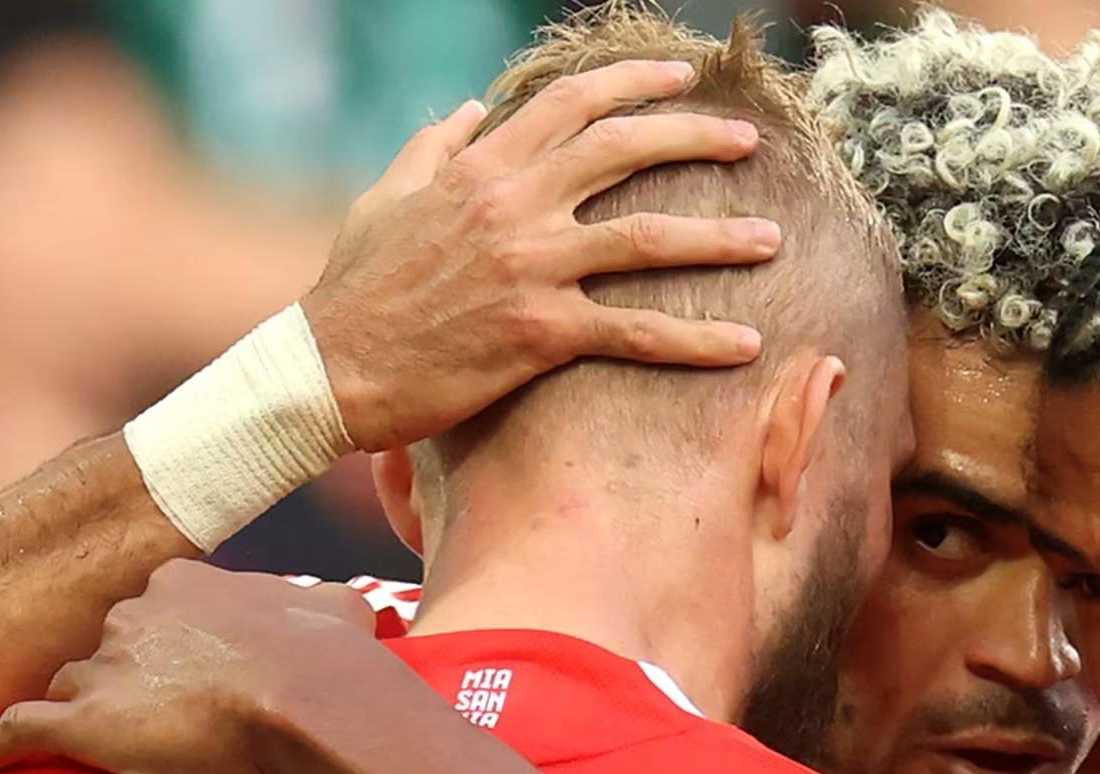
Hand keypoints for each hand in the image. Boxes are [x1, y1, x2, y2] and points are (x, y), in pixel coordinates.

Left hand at [0, 563, 377, 773]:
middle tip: (150, 719)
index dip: (168, 648)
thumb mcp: (340, 611)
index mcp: (182, 585)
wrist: (308, 697)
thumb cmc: (331, 657)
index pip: (153, 612)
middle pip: (105, 650)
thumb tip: (356, 611)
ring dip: (81, 716)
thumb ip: (332, 606)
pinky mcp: (84, 723)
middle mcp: (130, 616)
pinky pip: (20, 731)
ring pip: (71, 689)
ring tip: (90, 752)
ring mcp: (103, 668)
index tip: (186, 676)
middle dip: (122, 681)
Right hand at [302, 60, 781, 451]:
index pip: (572, 105)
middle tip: (747, 142)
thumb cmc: (353, 288)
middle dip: (695, 138)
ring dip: (719, 236)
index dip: (634, 84)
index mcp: (480, 167)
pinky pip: (635, 332)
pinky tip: (744, 344)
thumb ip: (433, 148)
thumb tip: (471, 111)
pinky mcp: (540, 333)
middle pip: (624, 150)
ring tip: (770, 238)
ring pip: (647, 237)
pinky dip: (695, 339)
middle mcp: (514, 205)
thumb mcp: (383, 198)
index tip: (682, 78)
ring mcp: (531, 267)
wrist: (329, 368)